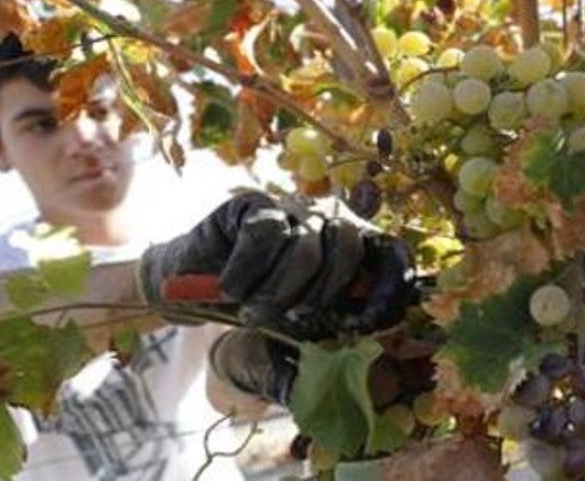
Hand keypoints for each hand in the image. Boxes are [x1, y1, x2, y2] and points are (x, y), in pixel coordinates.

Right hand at [138, 191, 413, 337]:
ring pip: (305, 245)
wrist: (192, 285)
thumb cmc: (254, 308)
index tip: (362, 324)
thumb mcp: (292, 335)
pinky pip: (264, 234)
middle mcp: (328, 223)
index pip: (392, 254)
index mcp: (352, 253)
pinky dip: (248, 271)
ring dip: (277, 291)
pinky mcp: (253, 205)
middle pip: (348, 246)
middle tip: (290, 320)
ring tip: (254, 313)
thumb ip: (320, 349)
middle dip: (321, 294)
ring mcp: (291, 210)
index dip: (386, 287)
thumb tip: (350, 379)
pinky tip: (233, 288)